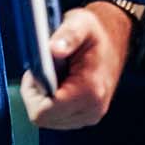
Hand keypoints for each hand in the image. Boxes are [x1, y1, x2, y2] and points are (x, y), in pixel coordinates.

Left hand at [22, 1, 133, 129]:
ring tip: (51, 75)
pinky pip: (57, 118)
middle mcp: (92, 109)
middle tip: (42, 71)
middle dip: (35, 95)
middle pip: (43, 118)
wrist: (114, 39)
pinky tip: (58, 83)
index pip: (43, 112)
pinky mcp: (87, 115)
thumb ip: (67, 36)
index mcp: (89, 91)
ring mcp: (91, 115)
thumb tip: (53, 49)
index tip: (36, 72)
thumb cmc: (94, 32)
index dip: (31, 93)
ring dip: (42, 99)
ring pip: (49, 120)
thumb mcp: (80, 25)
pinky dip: (51, 102)